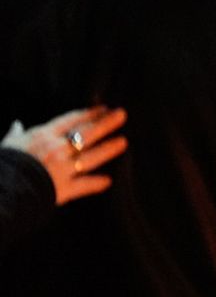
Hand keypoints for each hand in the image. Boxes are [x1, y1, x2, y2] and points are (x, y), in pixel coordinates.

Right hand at [3, 106, 128, 205]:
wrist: (1, 188)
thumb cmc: (3, 164)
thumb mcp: (8, 145)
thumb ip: (16, 135)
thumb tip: (16, 124)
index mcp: (43, 136)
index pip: (71, 121)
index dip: (89, 113)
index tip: (103, 108)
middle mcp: (56, 149)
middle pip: (87, 133)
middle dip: (105, 123)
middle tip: (121, 115)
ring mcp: (62, 168)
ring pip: (91, 156)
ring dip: (108, 149)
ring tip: (123, 142)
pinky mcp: (63, 188)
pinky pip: (83, 186)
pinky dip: (95, 184)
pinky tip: (108, 181)